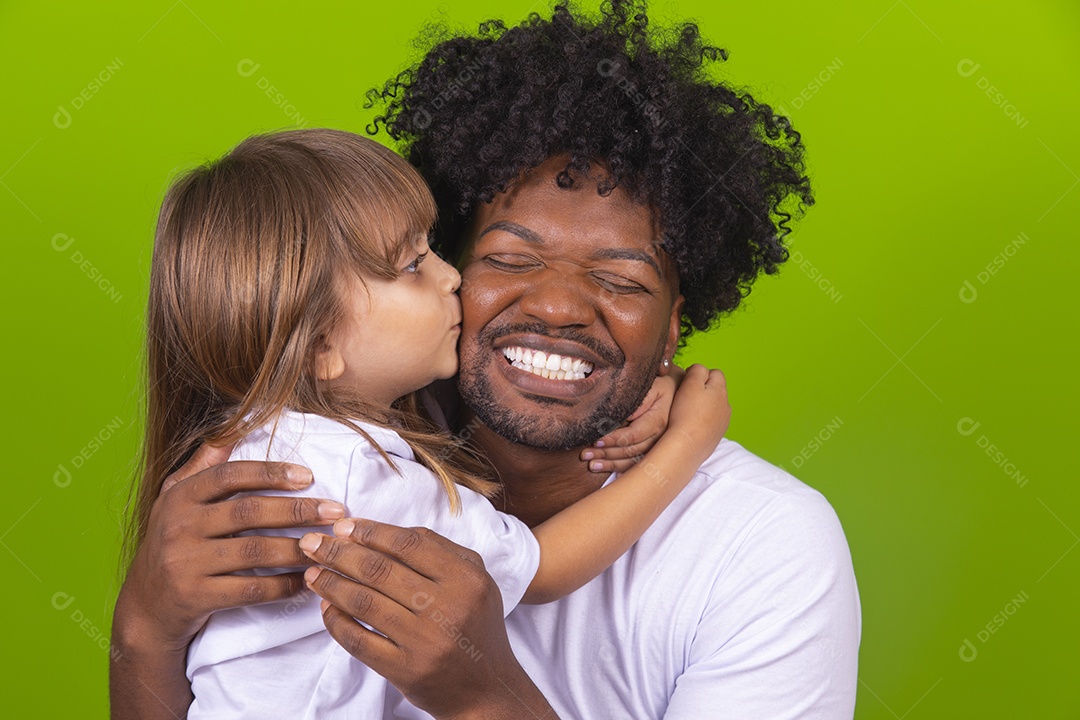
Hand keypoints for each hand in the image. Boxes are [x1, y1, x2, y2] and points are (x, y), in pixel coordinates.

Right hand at [115, 443, 342, 652]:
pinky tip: (304, 581)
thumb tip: (233, 426)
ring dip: (297, 549)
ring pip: (254, 552)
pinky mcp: (194, 597)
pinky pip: (250, 589)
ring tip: (327, 546)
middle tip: (336, 511)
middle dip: (298, 510)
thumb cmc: (171, 545)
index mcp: (180, 496)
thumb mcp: (175, 501)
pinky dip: (282, 585)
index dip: (271, 472)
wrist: (145, 607)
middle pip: (249, 512)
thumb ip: (204, 465)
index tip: (309, 476)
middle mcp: (179, 526)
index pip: (230, 475)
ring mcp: (184, 563)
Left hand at [300, 518, 557, 719]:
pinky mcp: (405, 670)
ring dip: (331, 583)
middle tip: (312, 543)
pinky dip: (336, 622)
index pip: (409, 544)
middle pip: (380, 570)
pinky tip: (326, 608)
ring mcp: (424, 641)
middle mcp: (447, 607)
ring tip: (313, 572)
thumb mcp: (475, 580)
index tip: (343, 526)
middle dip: (339, 552)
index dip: (370, 532)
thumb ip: (439, 550)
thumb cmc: (475, 626)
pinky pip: (358, 640)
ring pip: (364, 602)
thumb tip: (382, 531)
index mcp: (466, 578)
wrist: (487, 688)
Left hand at [581, 366, 685, 472]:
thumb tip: (627, 416)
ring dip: (611, 464)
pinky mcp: (653, 451)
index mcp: (658, 420)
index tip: (596, 441)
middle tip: (586, 455)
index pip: (634, 435)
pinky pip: (637, 464)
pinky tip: (612, 475)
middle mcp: (659, 437)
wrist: (675, 393)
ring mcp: (657, 446)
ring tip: (591, 464)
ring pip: (633, 460)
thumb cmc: (659, 387)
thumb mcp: (652, 386)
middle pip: (631, 450)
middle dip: (607, 454)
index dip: (614, 439)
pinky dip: (623, 470)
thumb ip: (640, 401)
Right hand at [666, 364, 730, 459]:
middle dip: (702, 390)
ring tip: (687, 412)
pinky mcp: (717, 435)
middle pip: (715, 390)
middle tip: (685, 397)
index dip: (699, 375)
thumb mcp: (690, 383)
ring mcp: (723, 422)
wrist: (686, 445)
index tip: (687, 383)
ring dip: (703, 406)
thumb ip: (697, 370)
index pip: (715, 373)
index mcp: (721, 391)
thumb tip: (701, 369)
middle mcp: (726, 405)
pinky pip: (711, 421)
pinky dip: (703, 420)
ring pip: (713, 406)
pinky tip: (691, 424)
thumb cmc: (686, 414)